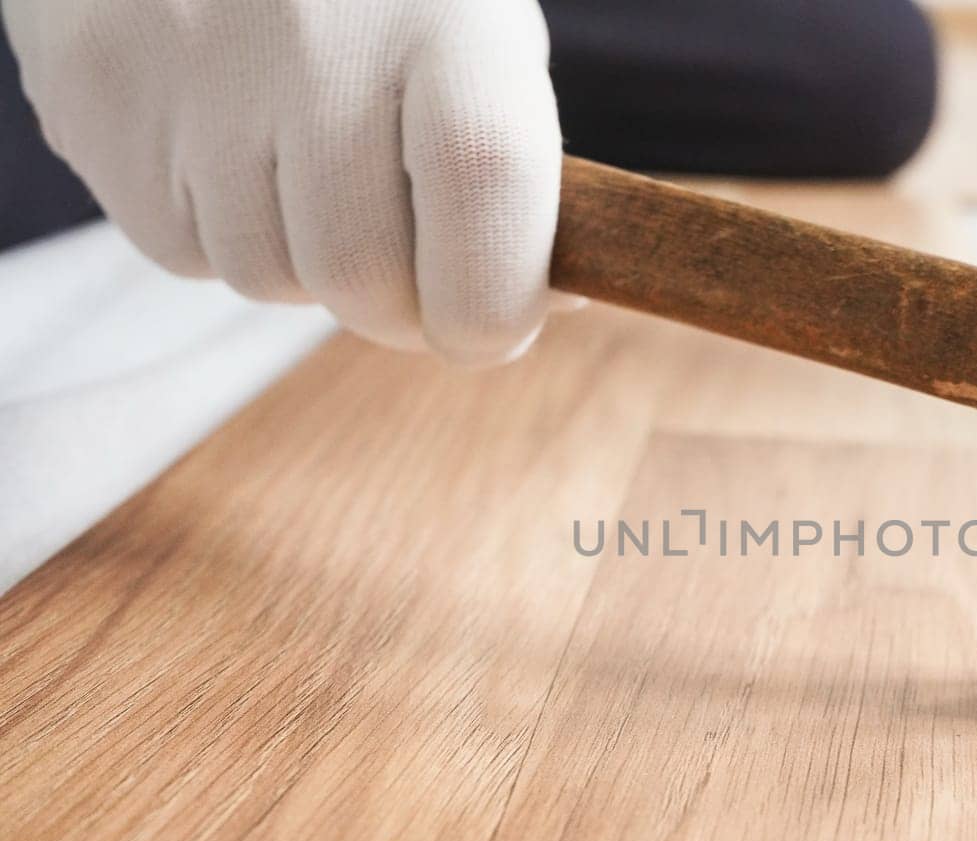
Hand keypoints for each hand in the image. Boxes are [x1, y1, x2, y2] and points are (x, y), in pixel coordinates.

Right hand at [2, 0, 561, 362]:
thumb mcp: (479, 41)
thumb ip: (514, 178)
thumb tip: (527, 308)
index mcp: (447, 18)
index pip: (484, 197)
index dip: (493, 306)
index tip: (492, 322)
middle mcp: (316, 39)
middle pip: (361, 277)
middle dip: (393, 301)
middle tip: (399, 249)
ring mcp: (192, 67)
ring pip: (265, 277)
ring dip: (302, 258)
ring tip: (302, 156)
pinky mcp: (96, 96)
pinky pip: (179, 247)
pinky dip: (220, 226)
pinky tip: (229, 139)